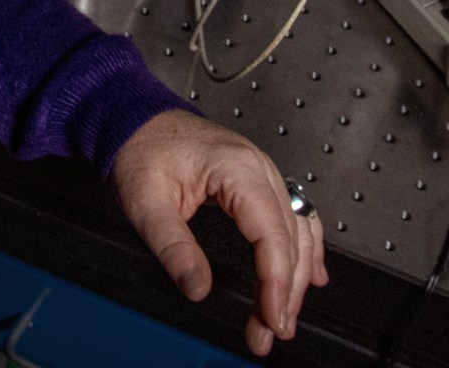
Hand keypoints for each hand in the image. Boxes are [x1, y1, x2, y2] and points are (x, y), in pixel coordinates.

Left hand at [112, 109, 327, 355]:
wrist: (136, 118)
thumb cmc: (141, 150)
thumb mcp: (145, 202)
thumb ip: (172, 247)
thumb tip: (198, 288)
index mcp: (235, 167)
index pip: (271, 231)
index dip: (276, 280)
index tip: (271, 317)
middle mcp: (257, 165)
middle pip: (289, 236)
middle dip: (286, 290)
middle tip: (271, 330)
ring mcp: (260, 169)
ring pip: (298, 228)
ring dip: (296, 275)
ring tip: (283, 315)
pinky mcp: (256, 177)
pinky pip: (294, 213)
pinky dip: (307, 247)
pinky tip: (312, 273)